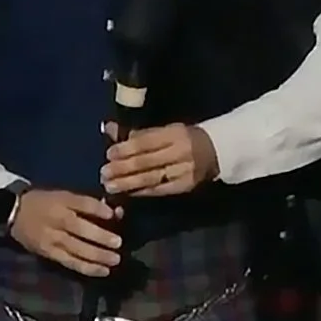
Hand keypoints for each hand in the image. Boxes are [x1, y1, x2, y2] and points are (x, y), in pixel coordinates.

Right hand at [8, 188, 124, 276]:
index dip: (98, 209)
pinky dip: (86, 267)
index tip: (113, 215)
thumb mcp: (64, 196)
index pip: (83, 204)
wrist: (13, 213)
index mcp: (61, 203)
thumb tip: (114, 212)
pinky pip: (69, 262)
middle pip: (79, 229)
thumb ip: (88, 204)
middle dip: (100, 237)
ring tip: (114, 260)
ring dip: (97, 256)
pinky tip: (102, 271)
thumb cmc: (46, 203)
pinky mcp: (48, 253)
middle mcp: (56, 221)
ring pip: (75, 249)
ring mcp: (51, 240)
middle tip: (118, 243)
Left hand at [101, 123, 218, 198]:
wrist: (216, 151)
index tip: (109, 154)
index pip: (146, 142)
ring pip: (151, 178)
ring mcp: (186, 171)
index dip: (125, 149)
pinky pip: (160, 190)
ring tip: (110, 186)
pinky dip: (142, 191)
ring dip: (128, 183)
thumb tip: (108, 128)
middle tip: (104, 173)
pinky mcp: (187, 186)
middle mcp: (182, 152)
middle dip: (122, 169)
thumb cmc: (183, 138)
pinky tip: (128, 192)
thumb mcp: (164, 130)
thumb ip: (138, 133)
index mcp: (176, 133)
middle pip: (146, 162)